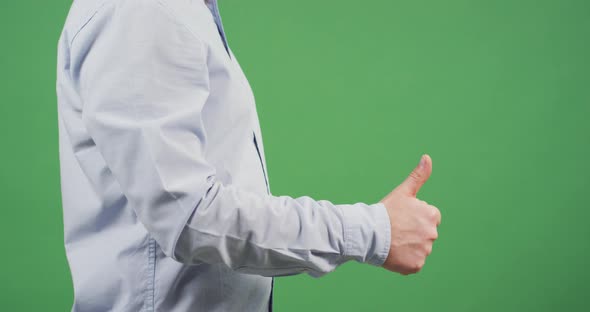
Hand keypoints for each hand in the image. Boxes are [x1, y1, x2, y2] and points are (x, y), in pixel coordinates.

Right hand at [380, 154, 440, 274]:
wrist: (369, 233)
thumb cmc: (385, 211)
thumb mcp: (403, 192)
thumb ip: (419, 176)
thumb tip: (427, 157)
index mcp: (432, 215)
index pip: (428, 218)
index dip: (413, 219)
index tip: (401, 219)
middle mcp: (432, 234)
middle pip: (424, 234)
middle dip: (412, 233)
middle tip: (395, 230)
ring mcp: (424, 251)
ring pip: (418, 249)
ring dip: (408, 247)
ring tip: (392, 241)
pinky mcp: (416, 265)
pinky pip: (413, 264)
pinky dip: (404, 261)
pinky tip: (393, 253)